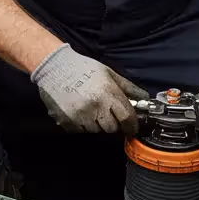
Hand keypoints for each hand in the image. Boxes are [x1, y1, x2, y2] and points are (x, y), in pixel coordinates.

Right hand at [31, 44, 147, 133]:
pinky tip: (80, 113)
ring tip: (92, 111)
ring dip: (97, 125)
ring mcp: (80, 116)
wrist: (54, 68)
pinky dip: (83, 125)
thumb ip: (127, 87)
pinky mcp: (67, 122)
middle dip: (113, 123)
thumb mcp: (109, 73)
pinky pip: (81, 131)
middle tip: (108, 115)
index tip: (132, 128)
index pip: (126, 117)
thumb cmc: (83, 68)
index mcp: (108, 93)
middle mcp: (95, 107)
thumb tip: (144, 98)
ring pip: (97, 131)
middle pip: (112, 128)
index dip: (132, 125)